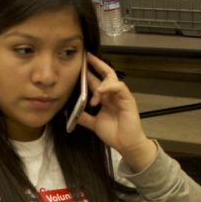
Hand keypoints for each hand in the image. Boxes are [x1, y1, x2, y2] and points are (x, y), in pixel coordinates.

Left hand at [76, 52, 158, 171]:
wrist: (126, 144)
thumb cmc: (114, 134)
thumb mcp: (94, 124)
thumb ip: (84, 117)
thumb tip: (72, 113)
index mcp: (105, 99)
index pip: (96, 81)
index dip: (88, 73)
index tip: (80, 64)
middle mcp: (113, 95)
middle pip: (106, 74)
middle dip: (97, 65)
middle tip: (88, 57)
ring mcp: (121, 96)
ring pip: (112, 79)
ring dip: (101, 84)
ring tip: (95, 94)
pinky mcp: (128, 99)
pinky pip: (120, 87)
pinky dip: (110, 87)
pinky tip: (101, 91)